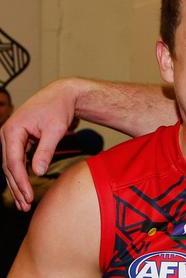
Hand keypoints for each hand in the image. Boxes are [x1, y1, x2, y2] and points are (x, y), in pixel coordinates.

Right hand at [1, 79, 77, 210]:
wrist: (62, 95)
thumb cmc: (59, 109)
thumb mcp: (55, 130)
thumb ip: (45, 151)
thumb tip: (37, 173)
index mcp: (12, 130)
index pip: (13, 161)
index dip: (20, 181)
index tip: (28, 196)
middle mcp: (7, 134)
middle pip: (9, 167)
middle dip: (16, 187)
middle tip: (25, 206)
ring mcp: (12, 137)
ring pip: (11, 166)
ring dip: (17, 184)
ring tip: (23, 203)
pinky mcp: (19, 140)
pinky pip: (17, 161)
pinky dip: (21, 174)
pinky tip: (25, 188)